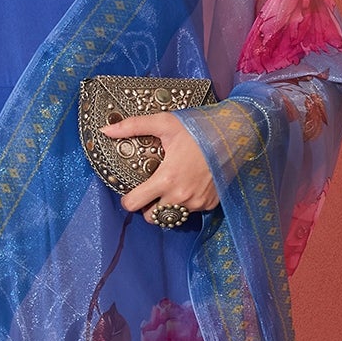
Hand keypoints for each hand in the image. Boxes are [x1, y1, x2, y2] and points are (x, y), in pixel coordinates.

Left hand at [99, 111, 219, 223]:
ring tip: (170, 190)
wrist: (235, 135)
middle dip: (147, 208)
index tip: (131, 193)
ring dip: (167, 208)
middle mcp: (181, 196)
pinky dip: (187, 204)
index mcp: (166, 179)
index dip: (128, 200)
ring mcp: (197, 203)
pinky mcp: (210, 204)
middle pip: (152, 217)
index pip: (134, 205)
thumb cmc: (198, 128)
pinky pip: (191, 212)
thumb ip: (133, 127)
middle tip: (151, 192)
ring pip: (171, 217)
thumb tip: (106, 130)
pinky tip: (189, 187)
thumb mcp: (165, 123)